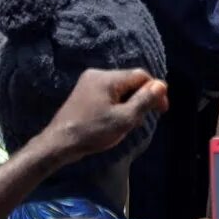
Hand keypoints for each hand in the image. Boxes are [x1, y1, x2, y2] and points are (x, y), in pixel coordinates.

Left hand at [40, 68, 168, 162]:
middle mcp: (97, 74)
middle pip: (130, 81)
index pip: (141, 76)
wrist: (57, 145)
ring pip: (120, 88)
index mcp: (107, 78)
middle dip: (141, 98)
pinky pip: (109, 93)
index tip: (161, 110)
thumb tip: (162, 85)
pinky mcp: (83, 93)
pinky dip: (117, 104)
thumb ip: (145, 101)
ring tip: (130, 122)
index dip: (155, 91)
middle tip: (145, 118)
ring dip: (130, 102)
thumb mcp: (124, 119)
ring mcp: (88, 83)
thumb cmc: (92, 132)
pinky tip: (116, 119)